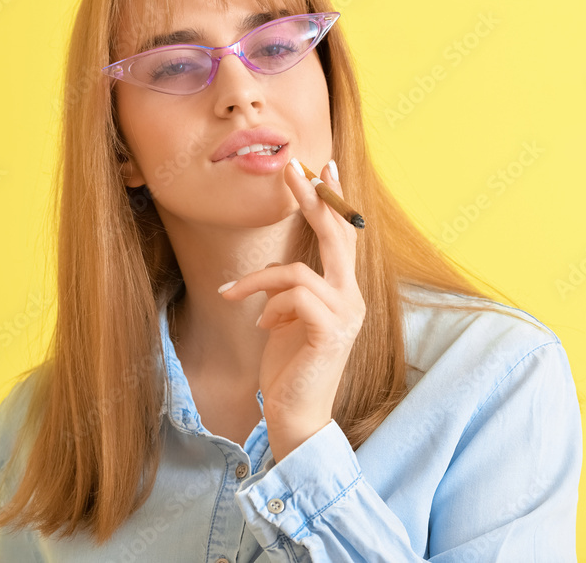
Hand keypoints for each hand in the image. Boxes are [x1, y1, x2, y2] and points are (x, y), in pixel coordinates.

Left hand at [218, 159, 364, 460]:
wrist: (296, 418)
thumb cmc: (290, 371)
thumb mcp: (288, 323)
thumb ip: (291, 295)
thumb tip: (276, 275)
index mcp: (344, 293)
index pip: (343, 239)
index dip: (332, 202)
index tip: (320, 168)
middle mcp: (351, 298)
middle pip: (337, 237)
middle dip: (314, 199)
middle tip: (293, 167)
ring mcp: (345, 314)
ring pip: (301, 270)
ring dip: (260, 280)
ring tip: (233, 294)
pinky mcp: (330, 330)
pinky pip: (293, 294)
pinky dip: (268, 303)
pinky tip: (262, 326)